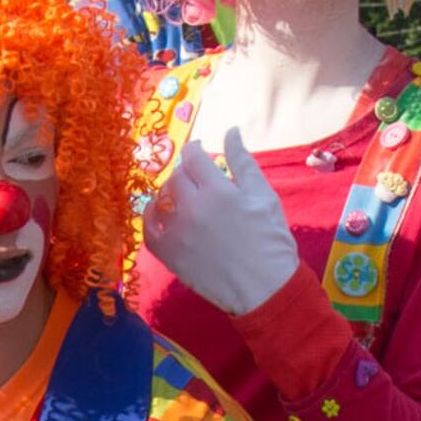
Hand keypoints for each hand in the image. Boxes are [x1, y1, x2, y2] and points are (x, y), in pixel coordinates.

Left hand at [140, 128, 300, 316]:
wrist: (265, 289)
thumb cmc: (271, 241)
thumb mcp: (264, 196)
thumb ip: (243, 162)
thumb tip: (230, 131)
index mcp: (217, 191)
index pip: (193, 157)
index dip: (195, 150)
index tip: (200, 153)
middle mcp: (192, 208)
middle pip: (176, 176)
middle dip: (186, 173)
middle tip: (198, 180)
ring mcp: (177, 233)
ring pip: (161, 199)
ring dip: (170, 193)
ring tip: (184, 198)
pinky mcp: (169, 255)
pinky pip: (148, 229)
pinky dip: (151, 217)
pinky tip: (160, 213)